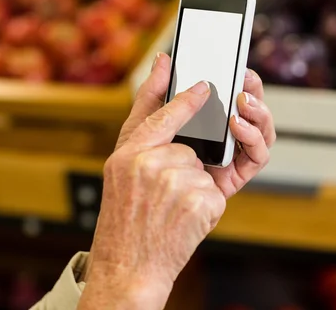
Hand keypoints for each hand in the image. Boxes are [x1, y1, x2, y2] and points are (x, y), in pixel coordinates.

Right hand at [79, 53, 274, 309]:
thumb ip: (144, 122)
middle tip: (161, 194)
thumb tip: (163, 67)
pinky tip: (182, 221)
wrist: (128, 268)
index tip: (204, 85)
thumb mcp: (120, 169)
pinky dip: (205, 207)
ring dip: (193, 189)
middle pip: (187, 148)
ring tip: (168, 211)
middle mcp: (150, 163)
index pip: (162, 113)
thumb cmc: (123, 219)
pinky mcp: (202, 201)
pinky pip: (215, 191)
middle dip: (182, 168)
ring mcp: (177, 182)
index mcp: (128, 153)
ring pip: (202, 170)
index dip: (185, 98)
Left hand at [116, 52, 274, 197]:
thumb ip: (154, 93)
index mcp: (201, 124)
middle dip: (254, 91)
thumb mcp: (140, 127)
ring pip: (260, 131)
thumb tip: (163, 59)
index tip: (238, 65)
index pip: (227, 97)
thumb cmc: (135, 175)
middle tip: (245, 78)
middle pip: (249, 111)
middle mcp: (219, 140)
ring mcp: (229, 159)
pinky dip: (253, 138)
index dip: (237, 80)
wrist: (138, 218)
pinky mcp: (234, 179)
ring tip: (242, 101)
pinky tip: (238, 126)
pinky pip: (256, 157)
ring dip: (258, 113)